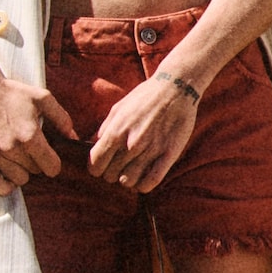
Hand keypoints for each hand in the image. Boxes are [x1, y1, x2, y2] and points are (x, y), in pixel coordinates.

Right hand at [0, 70, 75, 193]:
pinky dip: (4, 185)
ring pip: (18, 180)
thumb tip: (73, 138)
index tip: (50, 156)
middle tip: (30, 149)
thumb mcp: (41, 98)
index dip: (54, 162)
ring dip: (21, 171)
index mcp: (29, 135)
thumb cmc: (11, 92)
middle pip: (35, 172)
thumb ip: (61, 118)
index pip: (51, 167)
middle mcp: (11, 147)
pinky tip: (7, 174)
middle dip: (36, 162)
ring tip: (17, 156)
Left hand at [88, 73, 199, 191]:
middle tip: (120, 165)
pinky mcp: (168, 155)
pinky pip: (150, 182)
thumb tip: (96, 146)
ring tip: (133, 170)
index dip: (96, 168)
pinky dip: (143, 185)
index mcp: (116, 131)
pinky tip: (144, 177)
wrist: (176, 88)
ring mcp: (150, 151)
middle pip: (110, 176)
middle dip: (112, 172)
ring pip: (128, 182)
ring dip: (128, 179)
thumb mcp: (118, 108)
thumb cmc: (145, 97)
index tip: (102, 165)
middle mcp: (131, 144)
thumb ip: (105, 128)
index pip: (95, 164)